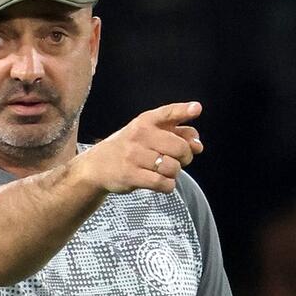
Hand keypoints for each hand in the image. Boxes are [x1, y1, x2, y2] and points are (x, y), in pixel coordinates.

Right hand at [71, 102, 203, 194]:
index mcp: (145, 121)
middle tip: (178, 160)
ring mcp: (134, 156)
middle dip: (186, 157)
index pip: (168, 113)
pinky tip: (162, 183)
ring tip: (164, 172)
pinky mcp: (131, 175)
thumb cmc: (129, 148)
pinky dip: (168, 186)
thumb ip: (175, 133)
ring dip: (174, 173)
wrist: (97, 166)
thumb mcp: (147, 133)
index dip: (184, 111)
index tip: (197, 109)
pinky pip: (163, 183)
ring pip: (173, 168)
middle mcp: (140, 135)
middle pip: (180, 147)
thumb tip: (198, 144)